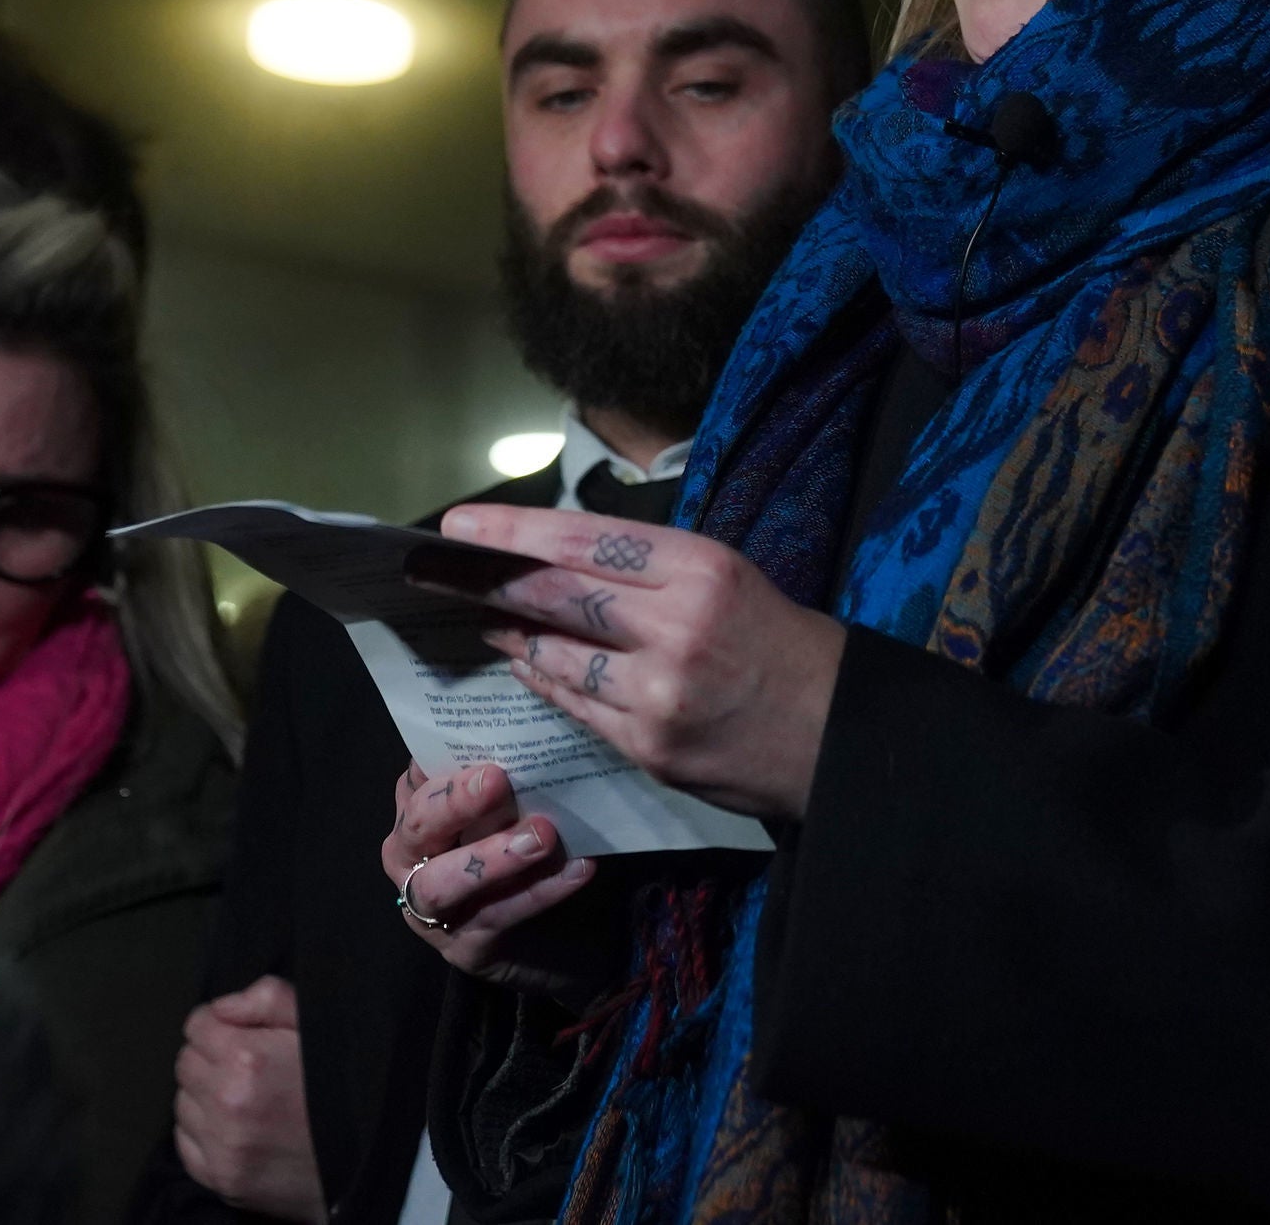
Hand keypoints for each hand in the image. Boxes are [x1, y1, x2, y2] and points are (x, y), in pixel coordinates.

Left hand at [171, 976, 321, 1220]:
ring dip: (204, 1096)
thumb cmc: (344, 1087)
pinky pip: (185, 1144)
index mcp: (247, 1059)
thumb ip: (266, 998)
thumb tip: (223, 1006)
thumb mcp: (316, 1024)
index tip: (237, 1033)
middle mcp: (227, 1104)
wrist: (367, 1158)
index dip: (218, 1024)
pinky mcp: (222, 1180)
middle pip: (186, 1064)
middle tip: (245, 1067)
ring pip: (182, 1103)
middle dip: (209, 1058)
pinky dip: (202, 1133)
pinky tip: (235, 1128)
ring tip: (245, 1099)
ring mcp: (223, 1147)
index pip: (196, 1026)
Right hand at [379, 762, 597, 996]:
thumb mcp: (515, 806)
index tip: (484, 740)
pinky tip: (577, 869)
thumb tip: (539, 732)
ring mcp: (431, 906)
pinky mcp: (464, 947)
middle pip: (418, 824)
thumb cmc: (525, 849)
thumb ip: (511, 777)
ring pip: (442, 881)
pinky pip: (496, 916)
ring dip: (492, 856)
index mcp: (418, 807)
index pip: (420, 772)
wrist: (557, 937)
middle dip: (455, 801)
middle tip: (498, 780)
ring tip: (543, 835)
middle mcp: (411, 855)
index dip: (446, 756)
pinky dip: (538, 891)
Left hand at [440, 505, 844, 823]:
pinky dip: (543, 682)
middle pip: (557, 594)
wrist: (835, 730)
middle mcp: (677, 625)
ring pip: (555, 655)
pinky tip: (524, 664)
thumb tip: (556, 553)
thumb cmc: (777, 641)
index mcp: (700, 567)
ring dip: (510, 635)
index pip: (585, 539)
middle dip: (486, 580)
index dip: (513, 532)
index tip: (460, 525)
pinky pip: (574, 707)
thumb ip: (647, 566)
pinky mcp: (650, 744)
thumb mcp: (725, 575)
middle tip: (434, 569)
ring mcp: (659, 692)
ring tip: (481, 617)